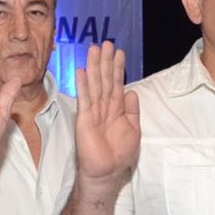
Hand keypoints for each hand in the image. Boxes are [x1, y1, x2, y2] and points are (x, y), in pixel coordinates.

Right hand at [73, 41, 139, 186]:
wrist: (107, 172)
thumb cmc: (119, 154)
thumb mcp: (134, 130)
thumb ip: (132, 111)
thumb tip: (131, 92)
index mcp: (116, 109)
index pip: (116, 84)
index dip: (117, 68)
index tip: (119, 52)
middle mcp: (104, 107)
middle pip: (104, 80)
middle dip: (105, 61)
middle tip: (106, 43)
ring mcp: (93, 112)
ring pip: (95, 85)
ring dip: (94, 67)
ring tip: (94, 49)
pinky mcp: (84, 119)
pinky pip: (85, 99)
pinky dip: (83, 85)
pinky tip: (81, 71)